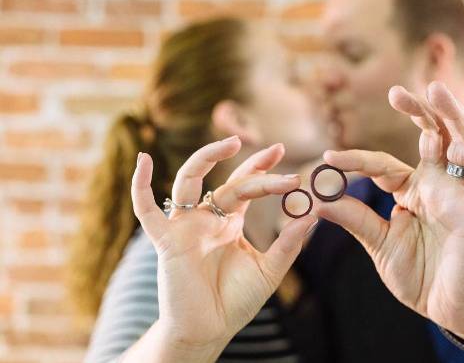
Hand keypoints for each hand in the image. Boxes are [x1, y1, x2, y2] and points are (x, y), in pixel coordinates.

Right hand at [131, 137, 316, 355]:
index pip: (244, 185)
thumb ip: (289, 243)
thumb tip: (312, 213)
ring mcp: (185, 226)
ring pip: (189, 181)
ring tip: (230, 143)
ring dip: (206, 158)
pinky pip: (147, 211)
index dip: (260, 167)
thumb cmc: (235, 301)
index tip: (281, 150)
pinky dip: (140, 186)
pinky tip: (142, 161)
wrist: (209, 330)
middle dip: (253, 167)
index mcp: (229, 223)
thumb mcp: (269, 270)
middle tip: (279, 153)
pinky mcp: (167, 240)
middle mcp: (207, 219)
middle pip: (229, 183)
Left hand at [317, 82, 463, 344]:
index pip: (383, 165)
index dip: (356, 160)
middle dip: (419, 112)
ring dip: (452, 117)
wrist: (447, 309)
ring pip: (463, 145)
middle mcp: (438, 186)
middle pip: (433, 136)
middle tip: (396, 92)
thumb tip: (316, 198)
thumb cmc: (418, 274)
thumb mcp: (379, 243)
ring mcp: (460, 196)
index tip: (327, 159)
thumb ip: (353, 218)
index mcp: (413, 192)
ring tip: (436, 91)